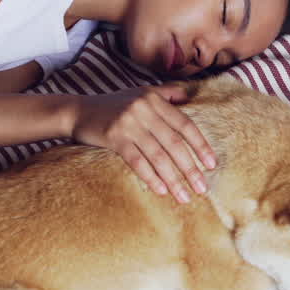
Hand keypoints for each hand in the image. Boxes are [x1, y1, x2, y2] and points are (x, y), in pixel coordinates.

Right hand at [70, 84, 215, 200]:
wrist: (78, 111)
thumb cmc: (112, 105)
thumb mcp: (140, 93)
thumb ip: (165, 94)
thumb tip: (189, 97)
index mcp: (155, 100)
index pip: (185, 125)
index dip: (200, 145)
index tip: (212, 164)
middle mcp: (144, 110)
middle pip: (175, 143)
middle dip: (190, 168)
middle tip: (202, 188)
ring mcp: (129, 124)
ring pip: (158, 155)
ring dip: (173, 178)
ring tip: (184, 197)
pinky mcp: (114, 137)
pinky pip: (137, 161)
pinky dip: (150, 177)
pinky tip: (161, 190)